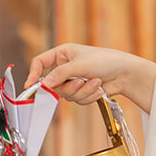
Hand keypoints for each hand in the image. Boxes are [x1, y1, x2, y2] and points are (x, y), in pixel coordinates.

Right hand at [25, 43, 155, 112]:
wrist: (125, 73)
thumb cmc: (105, 60)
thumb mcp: (80, 64)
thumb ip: (60, 74)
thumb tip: (44, 84)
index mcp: (62, 54)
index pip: (40, 63)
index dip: (33, 74)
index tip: (30, 86)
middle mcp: (65, 68)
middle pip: (53, 84)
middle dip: (68, 86)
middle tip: (78, 83)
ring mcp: (73, 81)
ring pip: (66, 94)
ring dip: (81, 91)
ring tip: (95, 83)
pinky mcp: (82, 92)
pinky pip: (77, 100)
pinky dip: (88, 96)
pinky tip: (99, 88)